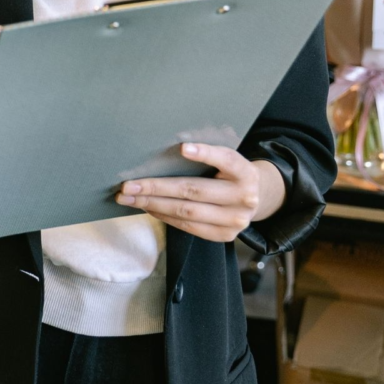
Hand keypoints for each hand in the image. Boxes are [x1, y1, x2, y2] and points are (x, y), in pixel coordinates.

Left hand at [116, 143, 286, 242]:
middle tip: (127, 186)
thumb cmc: (230, 173)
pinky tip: (147, 208)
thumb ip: (208, 155)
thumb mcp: (227, 160)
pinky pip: (187, 226)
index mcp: (246, 172)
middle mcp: (244, 197)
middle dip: (155, 187)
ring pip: (186, 212)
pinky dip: (163, 216)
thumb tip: (167, 150)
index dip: (205, 154)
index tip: (183, 148)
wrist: (255, 198)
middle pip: (193, 190)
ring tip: (128, 199)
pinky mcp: (224, 235)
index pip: (226, 160)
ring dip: (152, 205)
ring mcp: (235, 220)